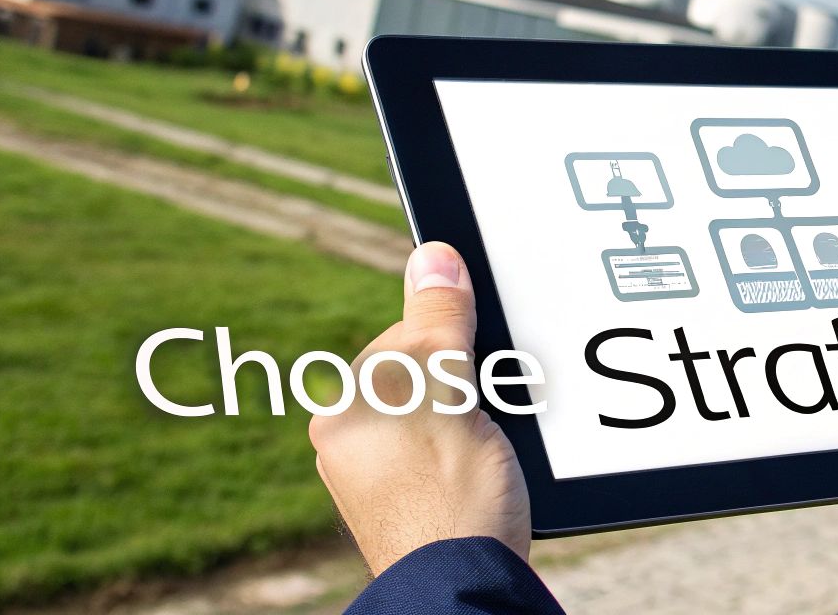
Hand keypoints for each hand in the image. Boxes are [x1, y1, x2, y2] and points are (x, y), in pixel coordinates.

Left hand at [309, 242, 531, 574]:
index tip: (482, 376)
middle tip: (491, 417)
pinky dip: (467, 453)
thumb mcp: (452, 395)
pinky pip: (439, 450)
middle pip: (424, 373)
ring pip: (436, 412)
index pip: (408, 336)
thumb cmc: (453, 502)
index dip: (458, 346)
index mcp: (346, 408)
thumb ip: (440, 324)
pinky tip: (484, 474)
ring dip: (470, 419)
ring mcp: (374, 474)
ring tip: (488, 453)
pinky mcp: (403, 501)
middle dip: (466, 383)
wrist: (461, 588)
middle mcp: (349, 439)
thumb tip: (432, 256)